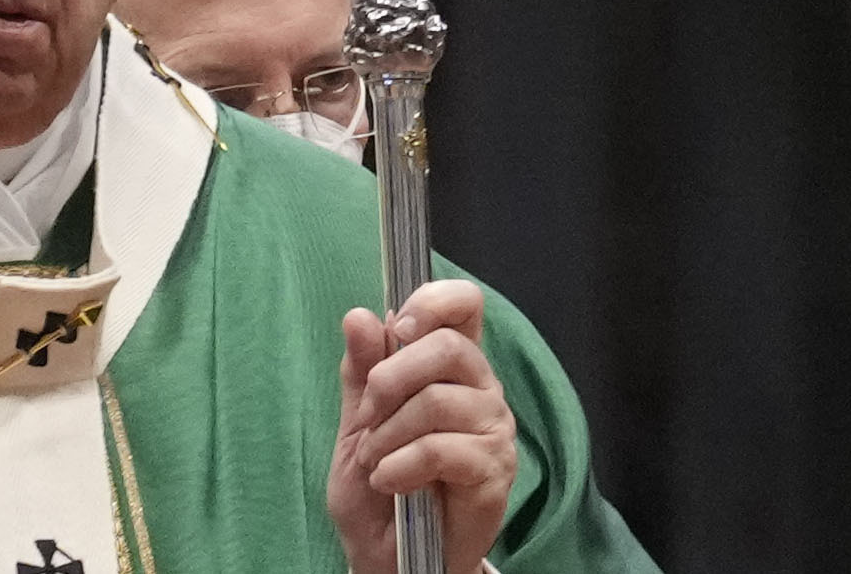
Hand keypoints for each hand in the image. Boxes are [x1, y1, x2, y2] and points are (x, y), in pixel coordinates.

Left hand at [325, 285, 514, 560]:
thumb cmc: (378, 492)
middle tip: (369, 419)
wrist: (389, 558)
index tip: (399, 330)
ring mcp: (493, 428)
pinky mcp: (494, 469)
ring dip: (388, 434)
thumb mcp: (357, 427)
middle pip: (446, 347)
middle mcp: (481, 389)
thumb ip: (362, 374)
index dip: (433, 303)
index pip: (465, 306)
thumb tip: (360, 316)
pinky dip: (400, 465)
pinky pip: (441, 448)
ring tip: (376, 463)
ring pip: (437, 399)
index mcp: (453, 368)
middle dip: (389, 380)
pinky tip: (390, 482)